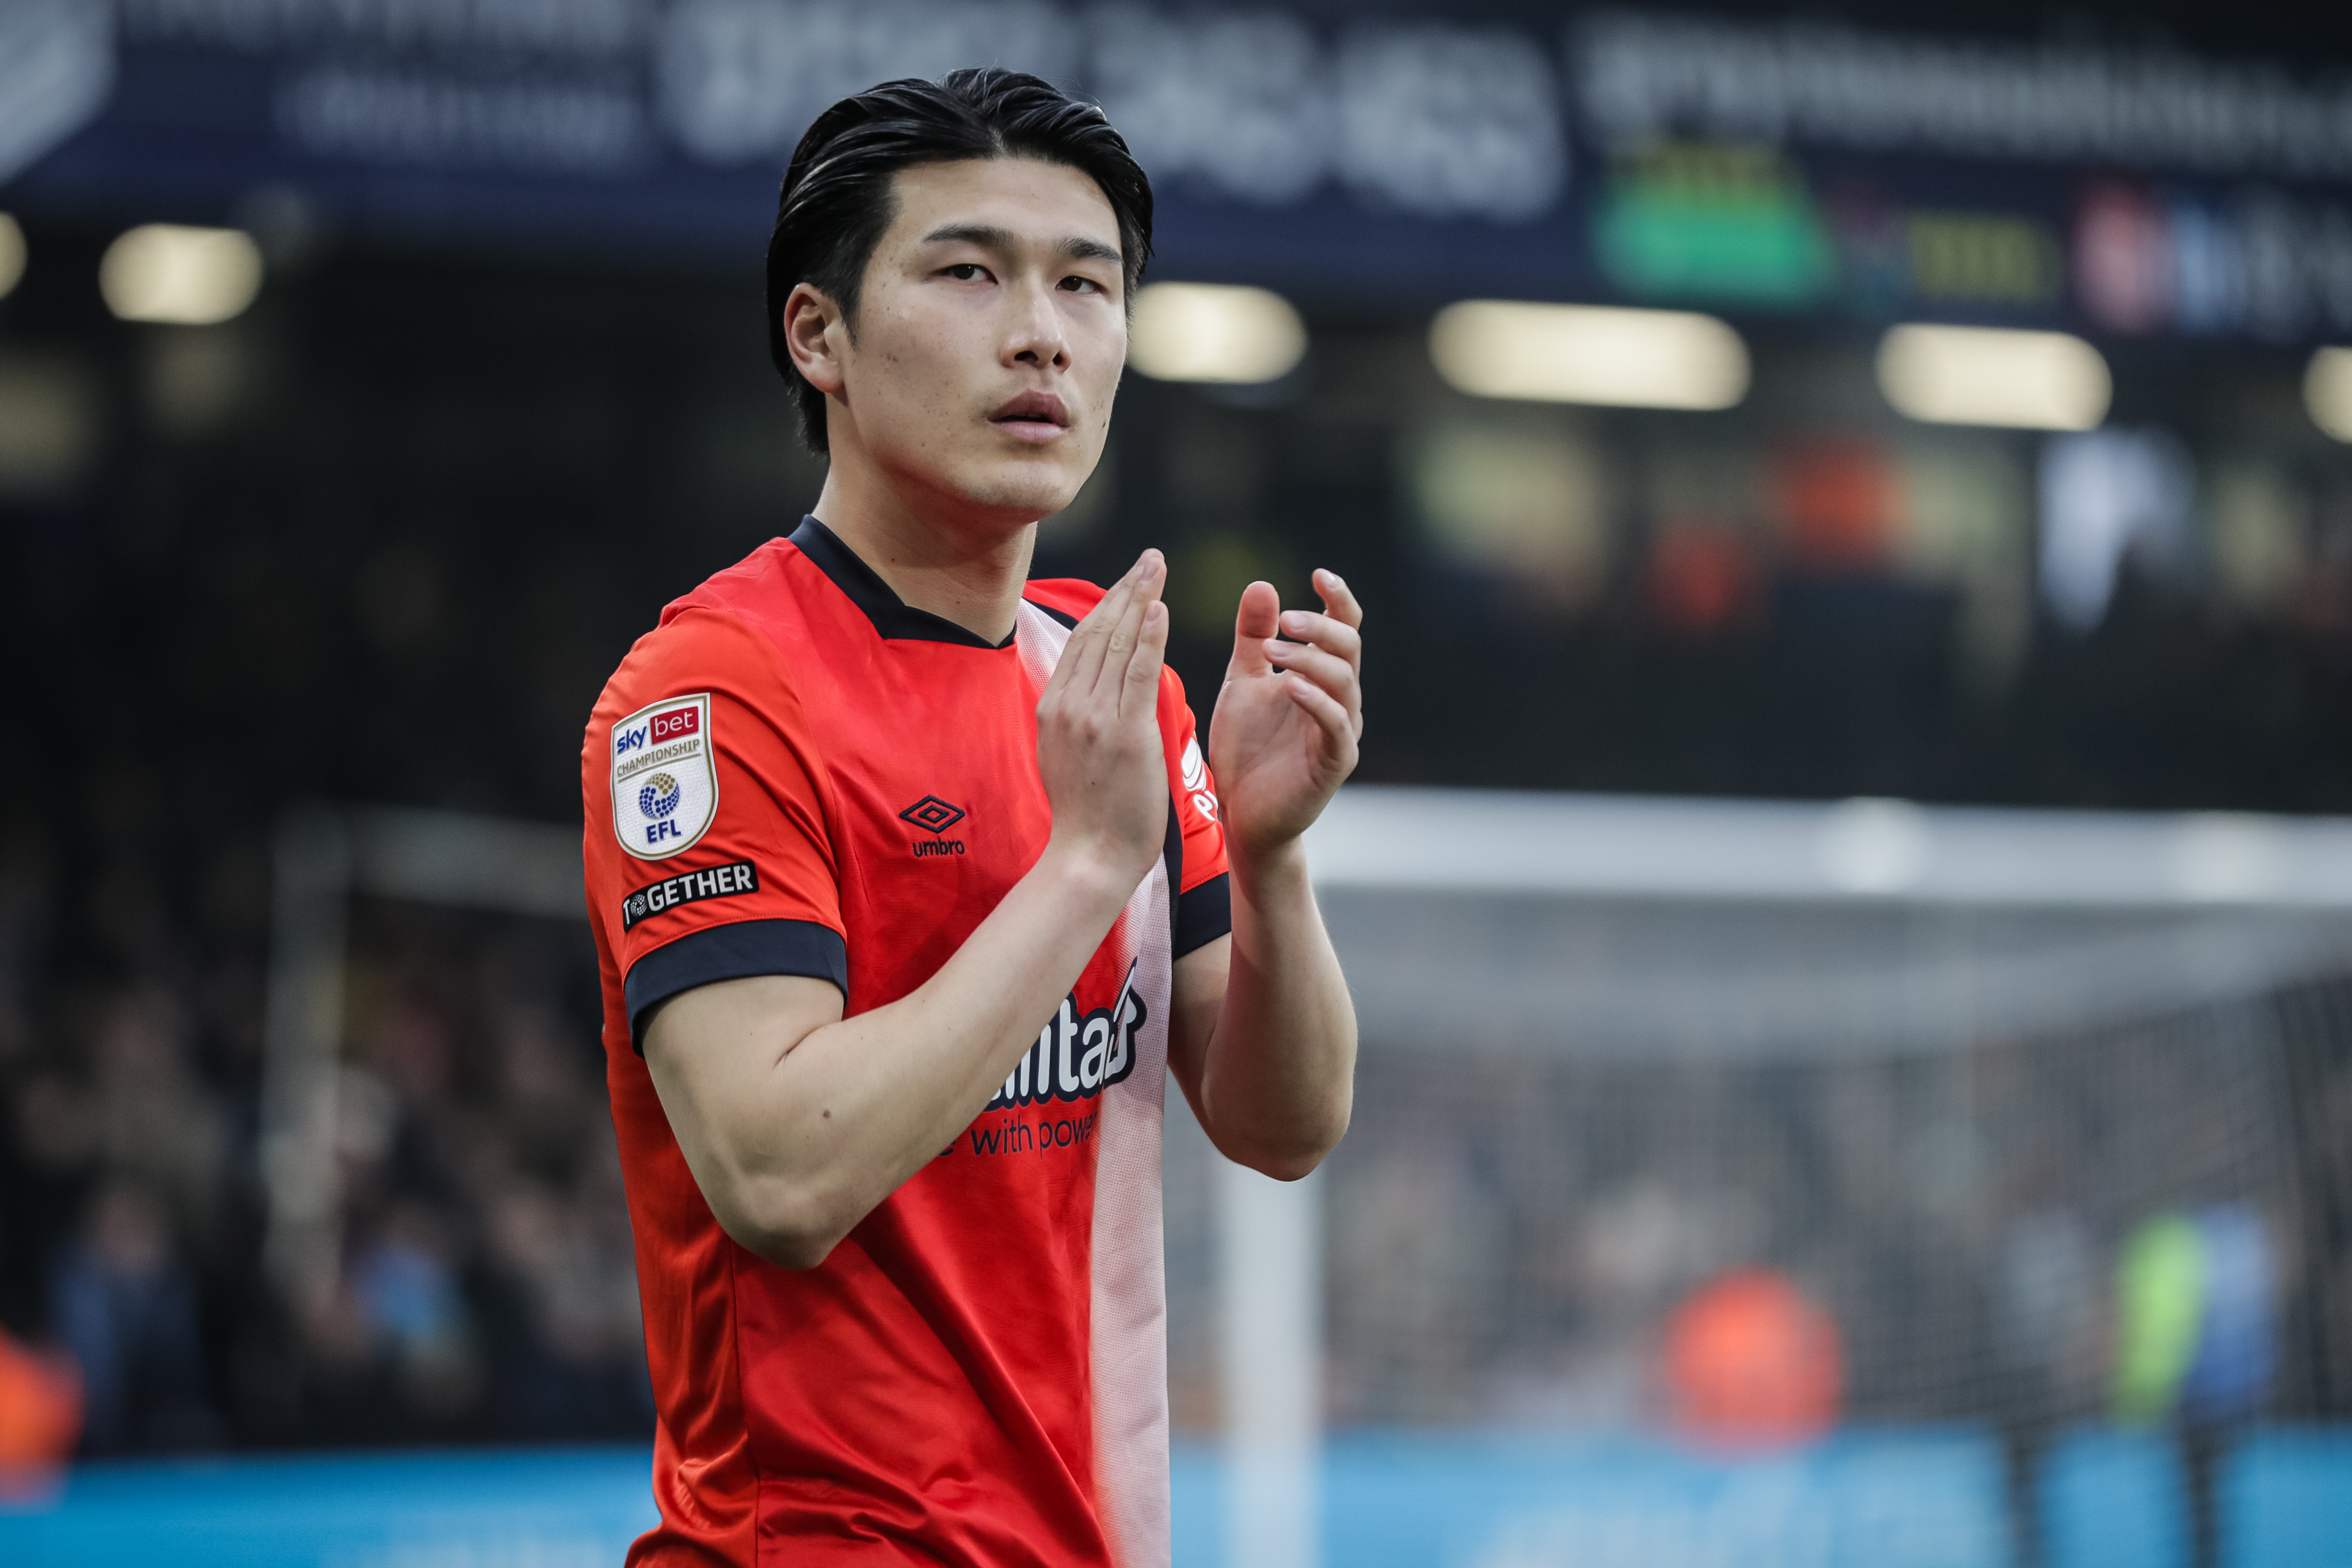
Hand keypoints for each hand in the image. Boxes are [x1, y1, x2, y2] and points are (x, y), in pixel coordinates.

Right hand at [1036, 550, 1171, 891]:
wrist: (1090, 858)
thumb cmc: (1089, 814)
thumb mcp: (1069, 754)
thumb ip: (1081, 715)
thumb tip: (1095, 686)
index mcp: (1053, 708)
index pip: (1081, 644)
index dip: (1107, 606)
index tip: (1128, 581)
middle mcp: (1067, 706)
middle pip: (1097, 633)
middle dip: (1124, 590)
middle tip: (1149, 558)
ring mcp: (1092, 718)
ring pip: (1117, 644)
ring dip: (1139, 599)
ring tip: (1157, 568)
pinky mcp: (1122, 733)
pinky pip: (1137, 674)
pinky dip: (1149, 637)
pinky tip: (1160, 608)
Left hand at [1207, 569, 1362, 865]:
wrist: (1242, 813)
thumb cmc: (1247, 748)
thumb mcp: (1243, 682)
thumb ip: (1252, 637)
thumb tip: (1262, 584)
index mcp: (1321, 676)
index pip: (1344, 628)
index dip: (1338, 600)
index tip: (1318, 574)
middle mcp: (1340, 700)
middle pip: (1349, 649)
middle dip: (1321, 627)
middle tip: (1286, 618)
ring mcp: (1341, 732)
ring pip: (1344, 683)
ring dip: (1311, 659)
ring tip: (1275, 648)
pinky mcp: (1334, 763)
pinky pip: (1335, 726)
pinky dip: (1317, 702)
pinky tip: (1291, 687)